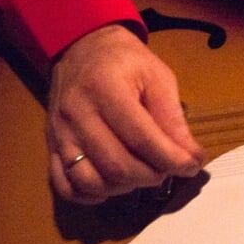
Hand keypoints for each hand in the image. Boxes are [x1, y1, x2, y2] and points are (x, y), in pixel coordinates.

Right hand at [46, 24, 206, 204]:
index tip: (192, 165)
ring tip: (143, 174)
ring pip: (90, 180)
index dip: (171, 158)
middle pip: (116, 165)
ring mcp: (59, 133)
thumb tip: (190, 155)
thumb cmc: (125, 61)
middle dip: (151, 175)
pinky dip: (90, 194)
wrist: (82, 48)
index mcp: (106, 89)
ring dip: (124, 187)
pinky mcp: (51, 146)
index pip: (142, 138)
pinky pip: (64, 184)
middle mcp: (77, 114)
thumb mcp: (157, 76)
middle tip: (168, 168)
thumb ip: (172, 116)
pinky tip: (112, 185)